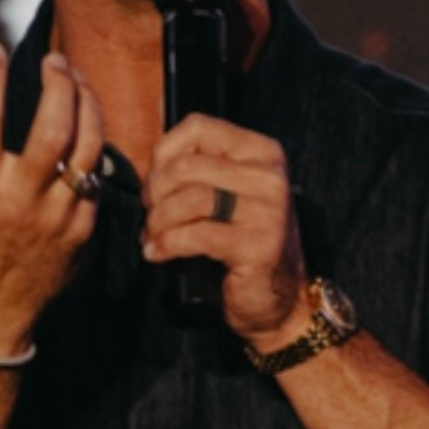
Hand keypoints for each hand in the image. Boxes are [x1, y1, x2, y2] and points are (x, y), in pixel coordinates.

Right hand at [0, 41, 105, 356]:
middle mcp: (19, 201)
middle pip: (52, 128)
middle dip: (57, 83)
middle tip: (55, 60)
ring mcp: (56, 217)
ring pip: (87, 147)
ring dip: (87, 104)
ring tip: (77, 81)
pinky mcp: (82, 230)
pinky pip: (94, 176)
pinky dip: (89, 143)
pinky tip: (81, 123)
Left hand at [141, 115, 311, 348]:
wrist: (279, 301)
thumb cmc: (243, 246)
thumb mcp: (228, 196)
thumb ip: (201, 172)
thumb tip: (151, 168)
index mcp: (262, 153)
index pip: (198, 127)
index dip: (162, 153)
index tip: (154, 182)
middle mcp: (269, 177)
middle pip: (186, 165)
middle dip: (154, 192)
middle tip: (149, 215)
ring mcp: (267, 211)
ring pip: (189, 198)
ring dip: (158, 221)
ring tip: (153, 236)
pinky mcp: (258, 245)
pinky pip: (196, 235)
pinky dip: (167, 244)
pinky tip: (158, 253)